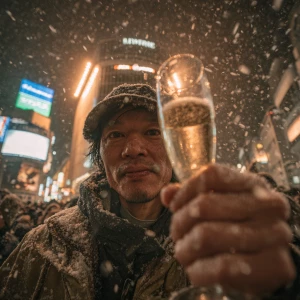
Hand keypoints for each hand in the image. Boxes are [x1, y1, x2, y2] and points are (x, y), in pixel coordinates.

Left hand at [161, 164, 295, 295]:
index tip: (175, 206)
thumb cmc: (240, 227)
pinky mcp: (276, 266)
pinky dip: (198, 270)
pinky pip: (222, 267)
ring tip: (183, 252)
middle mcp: (268, 205)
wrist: (270, 263)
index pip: (211, 175)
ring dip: (184, 248)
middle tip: (176, 234)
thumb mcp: (221, 204)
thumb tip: (166, 193)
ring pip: (207, 236)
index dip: (185, 190)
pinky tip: (194, 270)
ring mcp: (275, 235)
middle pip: (203, 205)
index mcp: (254, 184)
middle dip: (179, 222)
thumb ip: (193, 195)